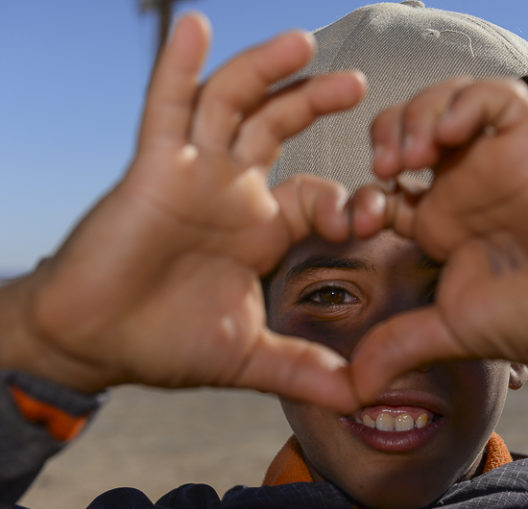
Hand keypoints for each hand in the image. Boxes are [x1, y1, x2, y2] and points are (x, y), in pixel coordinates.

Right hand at [1, 14, 366, 411]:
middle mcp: (233, 191)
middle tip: (359, 85)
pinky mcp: (152, 169)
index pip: (317, 195)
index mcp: (262, 228)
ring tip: (302, 42)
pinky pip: (166, 110)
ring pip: (233, 105)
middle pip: (280, 129)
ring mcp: (194, 174)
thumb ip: (305, 370)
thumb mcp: (249, 356)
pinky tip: (195, 27)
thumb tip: (361, 397)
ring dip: (264, 70)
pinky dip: (178, 67)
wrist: (97, 341)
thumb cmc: (167, 340)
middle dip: (315, 102)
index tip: (377, 212)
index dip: (348, 200)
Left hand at [350, 78, 527, 400]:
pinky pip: (494, 96)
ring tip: (414, 154)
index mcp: (437, 221)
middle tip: (385, 168)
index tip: (359, 223)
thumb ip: (399, 345)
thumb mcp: (451, 330)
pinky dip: (465, 101)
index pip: (381, 183)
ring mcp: (494, 161)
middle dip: (384, 134)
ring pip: (444, 101)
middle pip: (406, 127)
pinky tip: (451, 132)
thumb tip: (351, 389)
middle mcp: (461, 185)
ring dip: (417, 115)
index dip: (358, 193)